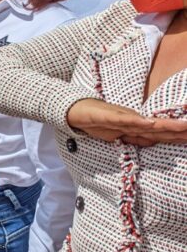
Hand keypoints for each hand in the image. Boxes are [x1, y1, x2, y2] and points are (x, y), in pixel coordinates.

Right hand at [67, 99, 186, 145]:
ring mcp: (121, 118)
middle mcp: (133, 121)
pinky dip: (138, 122)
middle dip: (178, 130)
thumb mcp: (119, 134)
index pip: (162, 133)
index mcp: (137, 126)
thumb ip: (136, 137)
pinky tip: (150, 123)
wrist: (75, 110)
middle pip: (160, 128)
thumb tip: (154, 141)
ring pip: (147, 124)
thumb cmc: (97, 120)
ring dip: (166, 125)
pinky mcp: (108, 117)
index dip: (177, 135)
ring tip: (183, 126)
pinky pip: (124, 121)